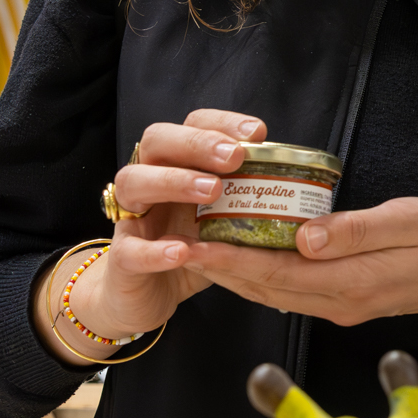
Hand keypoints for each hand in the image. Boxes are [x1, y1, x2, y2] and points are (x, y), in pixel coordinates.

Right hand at [34, 109, 263, 357]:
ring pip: (133, 182)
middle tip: (234, 157)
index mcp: (175, 165)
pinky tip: (181, 251)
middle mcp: (149, 182)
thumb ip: (247, 197)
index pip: (190, 125)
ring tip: (212, 191)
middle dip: (196, 143)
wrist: (147, 295)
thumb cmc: (190, 247)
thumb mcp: (224, 218)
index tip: (257, 132)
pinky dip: (155, 250)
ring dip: (173, 181)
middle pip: (156, 141)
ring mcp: (131, 218)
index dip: (220, 123)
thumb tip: (296, 181)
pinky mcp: (121, 260)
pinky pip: (130, 250)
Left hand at [189, 197, 417, 327]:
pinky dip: (260, 277)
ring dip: (235, 275)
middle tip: (179, 244)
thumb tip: (303, 236)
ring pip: (274, 294)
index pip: (277, 272)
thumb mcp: (407, 222)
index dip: (232, 258)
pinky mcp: (343, 302)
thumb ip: (354, 230)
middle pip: (265, 289)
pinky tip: (242, 259)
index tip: (196, 241)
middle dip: (220, 268)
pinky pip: (290, 293)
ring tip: (198, 250)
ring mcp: (340, 307)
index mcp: (352, 281)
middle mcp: (339, 302)